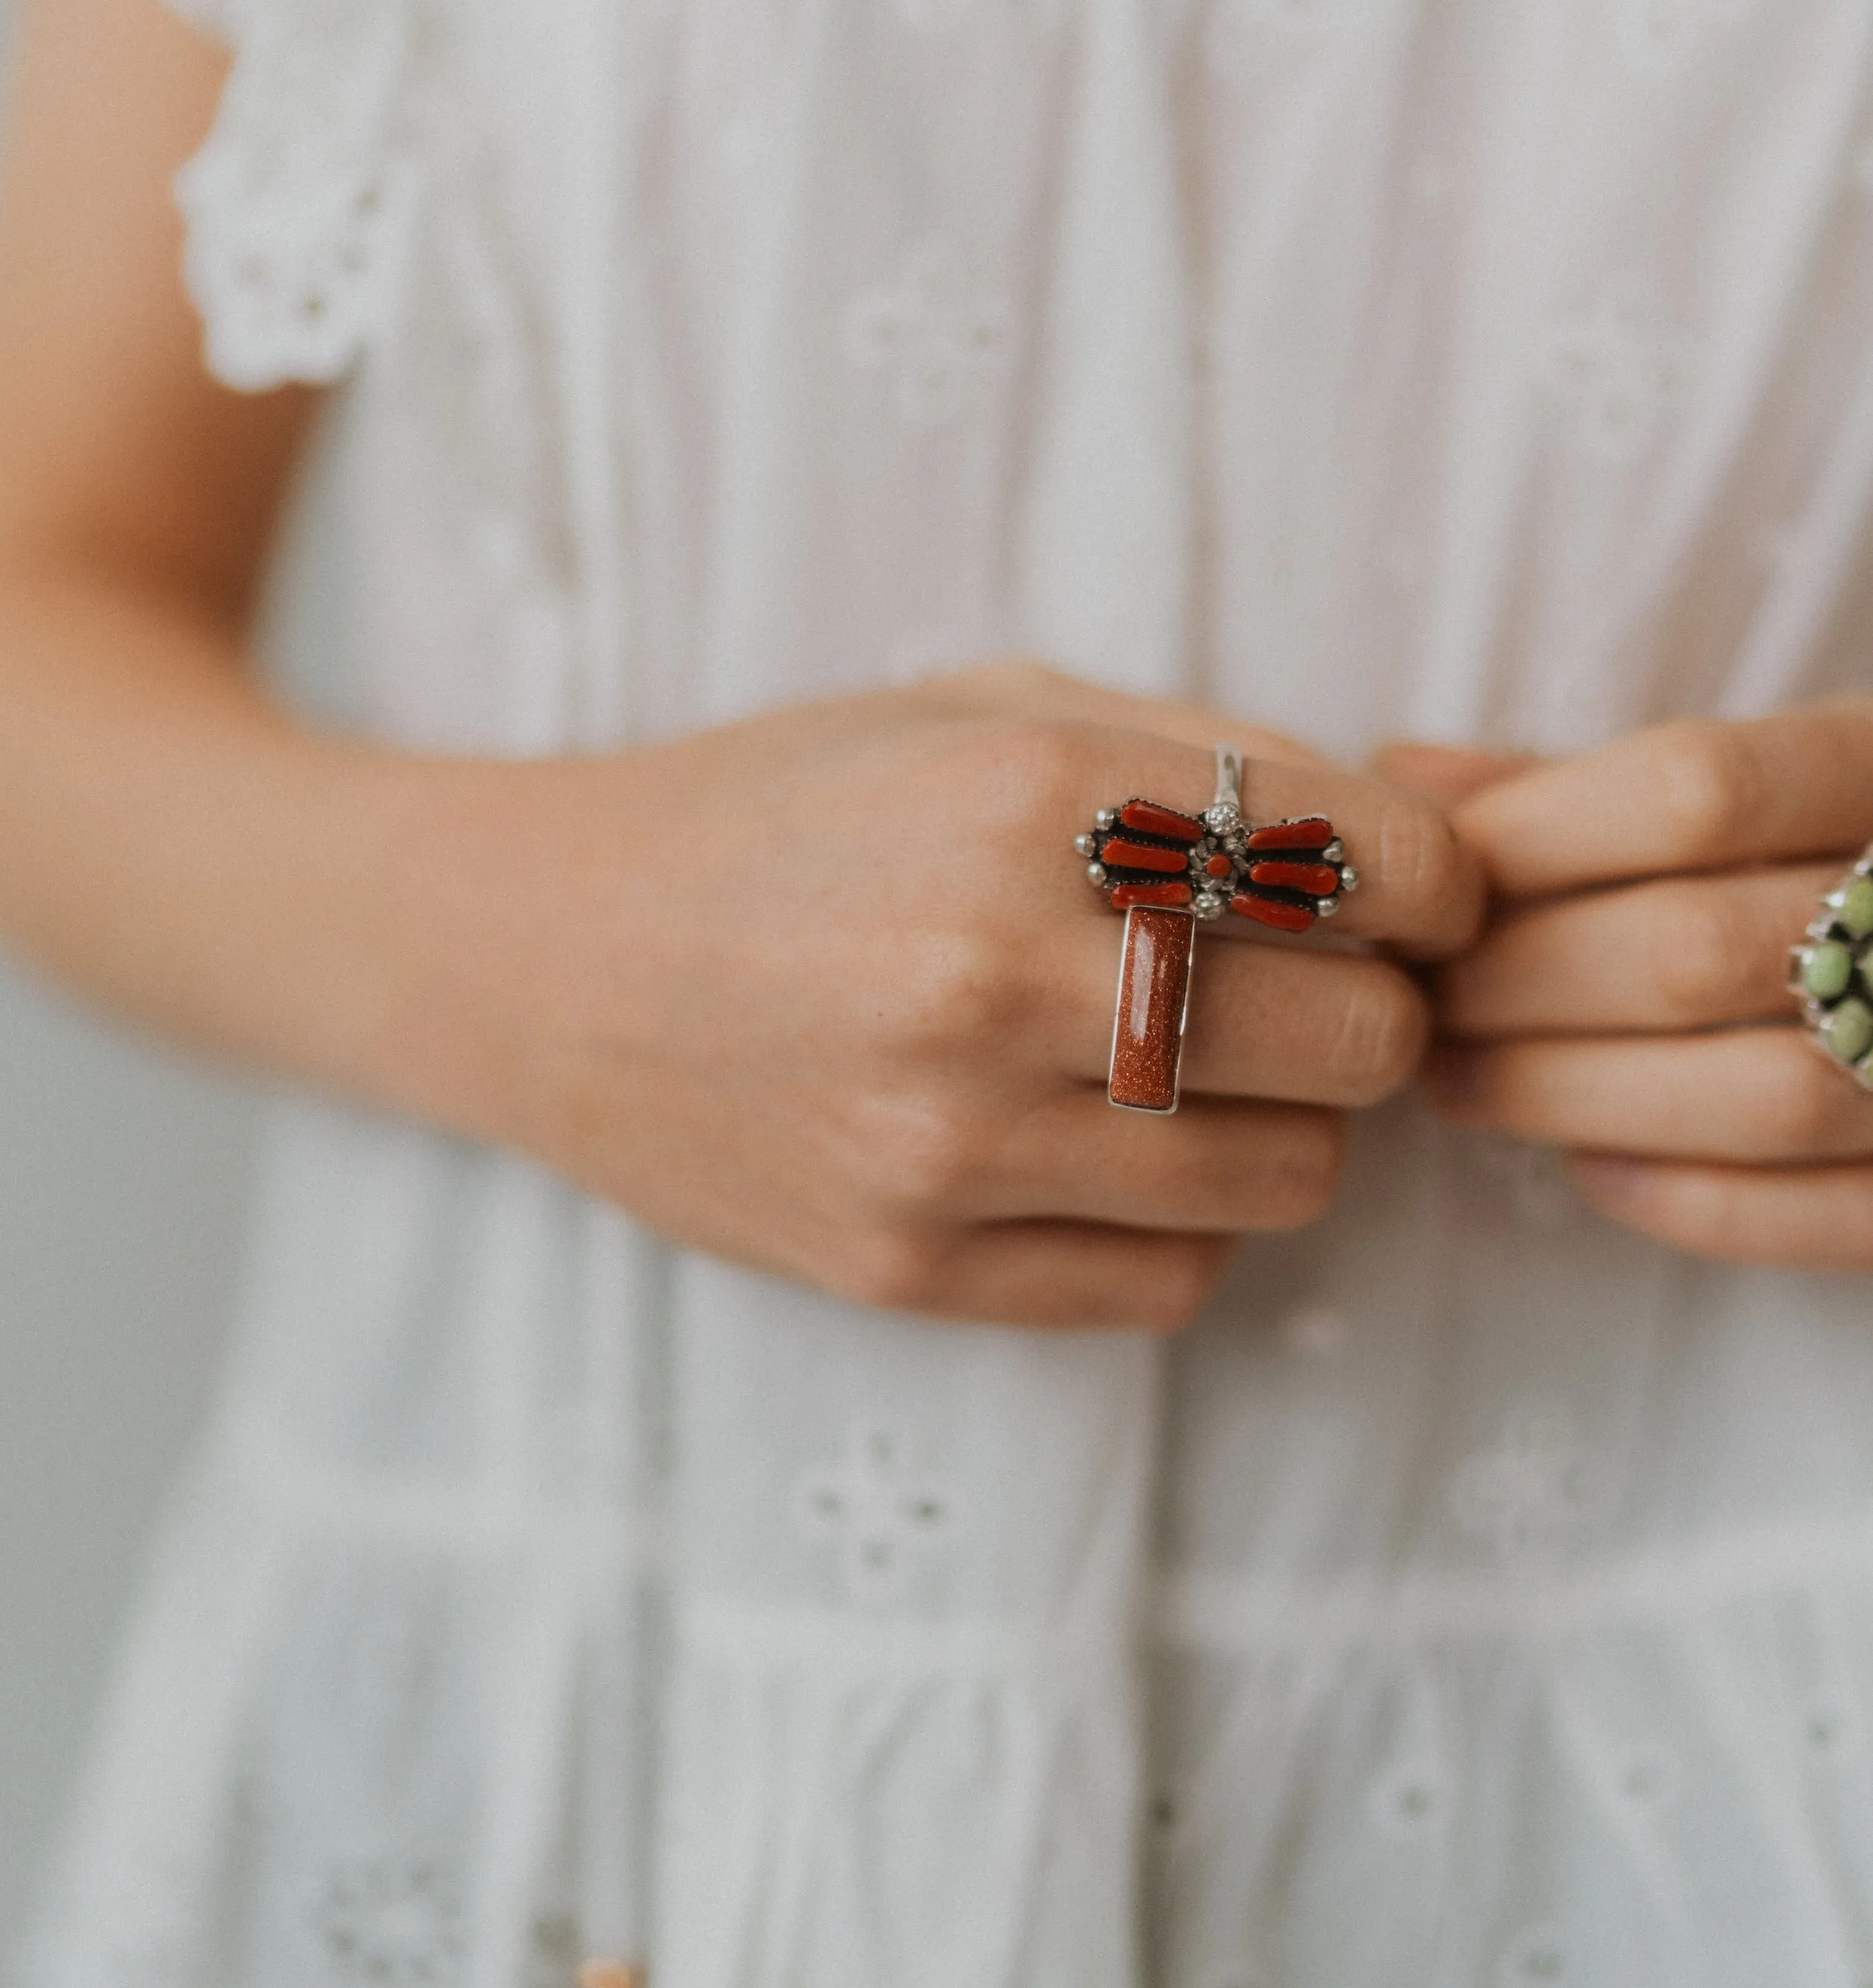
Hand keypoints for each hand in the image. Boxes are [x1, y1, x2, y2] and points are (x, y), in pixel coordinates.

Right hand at [404, 665, 1480, 1331]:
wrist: (547, 956)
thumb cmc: (790, 809)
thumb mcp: (987, 705)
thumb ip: (1211, 757)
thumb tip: (1430, 837)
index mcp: (1029, 793)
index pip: (1383, 868)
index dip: (1439, 885)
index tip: (1409, 897)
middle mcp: (996, 973)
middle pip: (1366, 1039)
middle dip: (1366, 1006)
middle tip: (1294, 985)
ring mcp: (949, 1143)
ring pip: (1297, 1179)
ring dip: (1285, 1123)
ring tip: (1196, 1069)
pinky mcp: (909, 1269)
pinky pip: (1179, 1282)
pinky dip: (1183, 1223)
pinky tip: (1109, 1152)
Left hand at [1391, 706, 1872, 1266]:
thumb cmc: (1843, 852)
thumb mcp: (1768, 777)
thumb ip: (1597, 784)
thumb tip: (1413, 779)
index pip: (1697, 790)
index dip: (1537, 837)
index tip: (1438, 882)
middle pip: (1696, 949)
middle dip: (1522, 985)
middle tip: (1425, 1000)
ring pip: (1758, 1095)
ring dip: (1573, 1096)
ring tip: (1461, 1082)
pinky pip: (1832, 1218)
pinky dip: (1689, 1199)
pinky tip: (1591, 1168)